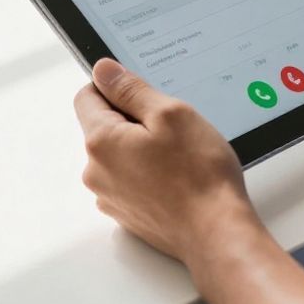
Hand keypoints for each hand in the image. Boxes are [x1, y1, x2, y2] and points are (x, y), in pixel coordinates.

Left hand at [74, 59, 257, 261]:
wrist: (217, 233)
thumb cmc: (199, 176)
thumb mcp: (170, 113)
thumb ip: (131, 89)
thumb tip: (103, 70)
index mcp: (101, 142)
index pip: (87, 96)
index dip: (116, 86)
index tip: (144, 92)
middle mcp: (97, 172)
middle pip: (104, 126)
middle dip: (133, 119)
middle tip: (172, 128)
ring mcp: (110, 196)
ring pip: (119, 154)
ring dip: (142, 147)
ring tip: (179, 156)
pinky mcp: (127, 214)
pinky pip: (130, 179)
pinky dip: (149, 172)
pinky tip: (177, 177)